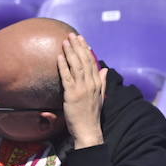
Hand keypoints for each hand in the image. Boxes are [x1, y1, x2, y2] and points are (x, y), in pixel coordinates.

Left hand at [59, 33, 105, 149]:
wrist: (89, 130)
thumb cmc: (92, 116)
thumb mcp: (100, 97)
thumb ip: (103, 82)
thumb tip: (105, 69)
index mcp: (98, 85)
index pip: (92, 63)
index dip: (87, 50)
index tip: (82, 40)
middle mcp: (91, 84)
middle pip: (84, 61)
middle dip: (78, 47)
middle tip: (72, 35)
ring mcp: (82, 89)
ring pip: (76, 66)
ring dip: (70, 52)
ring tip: (65, 41)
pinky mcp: (72, 94)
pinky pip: (67, 77)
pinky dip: (63, 65)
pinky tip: (60, 56)